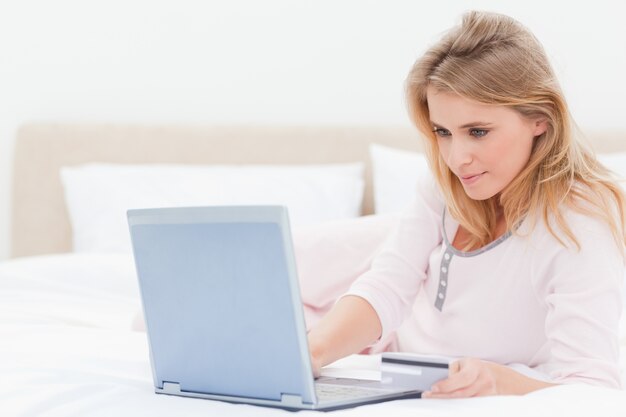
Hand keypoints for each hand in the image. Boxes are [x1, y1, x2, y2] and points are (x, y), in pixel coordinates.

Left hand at [422, 357, 555, 398]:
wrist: (500, 378)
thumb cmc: (476, 368)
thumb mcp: (465, 364)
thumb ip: (454, 371)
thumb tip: (439, 382)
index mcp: (476, 367)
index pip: (461, 378)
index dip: (447, 384)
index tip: (433, 388)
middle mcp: (484, 381)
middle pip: (462, 393)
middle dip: (443, 395)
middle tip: (427, 396)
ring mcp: (487, 393)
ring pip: (465, 401)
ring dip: (448, 402)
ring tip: (432, 399)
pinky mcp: (488, 402)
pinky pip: (470, 405)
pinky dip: (458, 406)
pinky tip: (447, 406)